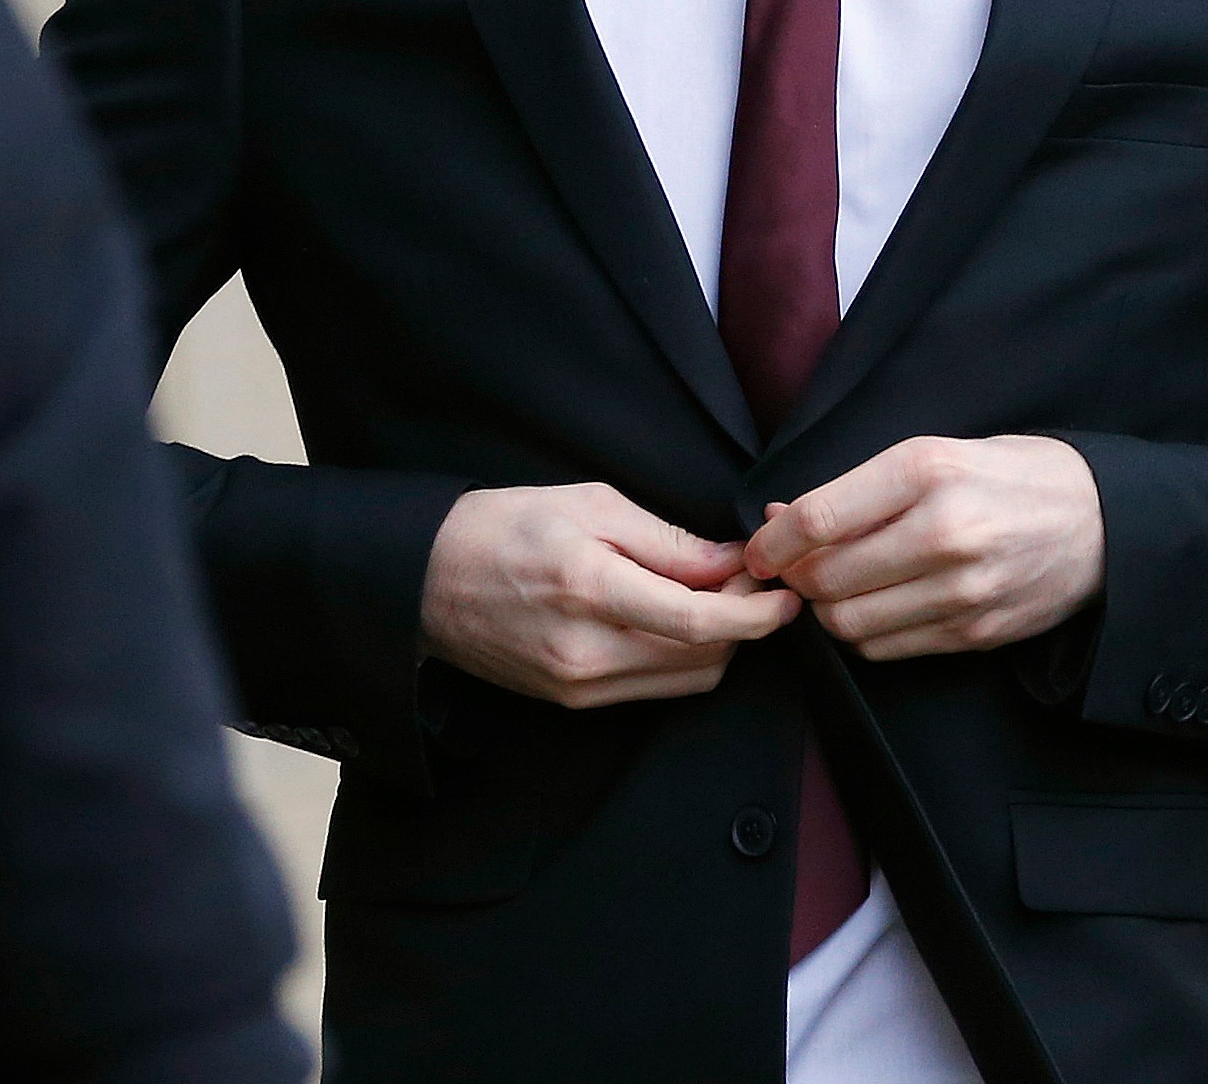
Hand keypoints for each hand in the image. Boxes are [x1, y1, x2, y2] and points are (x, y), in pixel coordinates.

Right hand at [419, 483, 799, 708]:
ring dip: (719, 645)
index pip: (698, 622)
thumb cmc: (503, 526)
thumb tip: (732, 563)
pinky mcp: (570, 702)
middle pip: (703, 657)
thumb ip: (667, 541)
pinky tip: (680, 620)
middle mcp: (585, 652)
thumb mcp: (590, 505)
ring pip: (686, 680)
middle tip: (752, 580)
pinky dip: (683, 659)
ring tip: (717, 596)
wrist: (421, 580)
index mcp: (589, 590)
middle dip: (745, 623)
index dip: (756, 614)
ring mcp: (576, 686)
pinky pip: (652, 689)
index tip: (787, 595)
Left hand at [743, 436, 1105, 660]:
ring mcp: (962, 589)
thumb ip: (860, 489)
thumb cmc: (1014, 477)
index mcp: (929, 471)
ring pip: (848, 623)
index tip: (759, 549)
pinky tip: (880, 606)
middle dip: (796, 579)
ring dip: (828, 611)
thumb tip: (778, 518)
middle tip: (796, 570)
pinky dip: (866, 632)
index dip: (771, 543)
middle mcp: (945, 531)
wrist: (1103, 521)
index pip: (818, 519)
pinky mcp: (974, 632)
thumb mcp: (940, 453)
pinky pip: (886, 648)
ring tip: (839, 588)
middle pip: (825, 579)